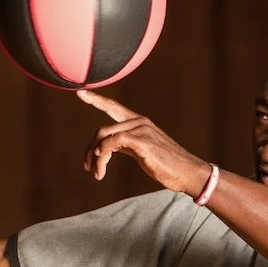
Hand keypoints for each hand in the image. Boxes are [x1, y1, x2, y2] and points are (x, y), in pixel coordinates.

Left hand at [78, 89, 211, 195]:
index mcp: (138, 122)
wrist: (187, 172)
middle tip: (88, 169)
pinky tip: (102, 166)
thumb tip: (106, 147)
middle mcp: (139, 122)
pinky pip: (113, 142)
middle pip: (101, 130)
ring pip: (104, 137)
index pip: (113, 107)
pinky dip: (103, 153)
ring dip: (96, 158)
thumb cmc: (166, 164)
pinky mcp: (142, 141)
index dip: (96, 99)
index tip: (80, 92)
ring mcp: (141, 130)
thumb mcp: (141, 151)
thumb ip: (125, 145)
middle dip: (90, 151)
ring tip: (98, 174)